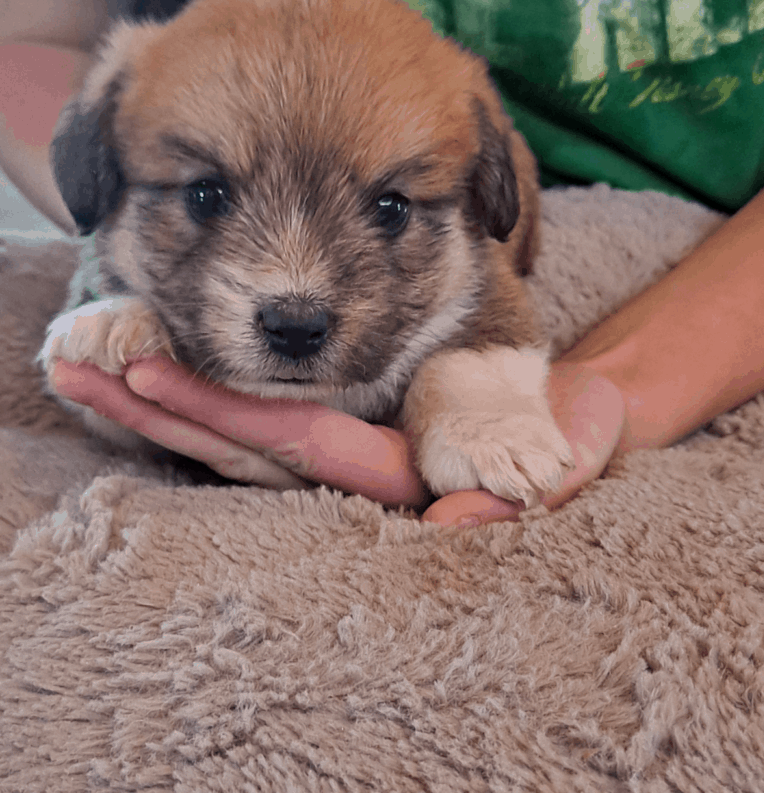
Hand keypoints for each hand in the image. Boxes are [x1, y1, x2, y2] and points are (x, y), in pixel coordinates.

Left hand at [50, 356, 622, 521]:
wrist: (565, 423)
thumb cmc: (570, 431)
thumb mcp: (568, 445)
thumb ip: (534, 469)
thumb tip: (461, 515)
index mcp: (395, 470)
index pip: (295, 439)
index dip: (221, 412)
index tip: (148, 375)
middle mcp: (350, 471)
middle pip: (238, 445)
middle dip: (155, 411)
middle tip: (75, 367)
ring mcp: (336, 455)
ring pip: (231, 438)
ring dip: (155, 407)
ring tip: (82, 367)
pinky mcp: (333, 434)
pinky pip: (250, 423)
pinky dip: (192, 399)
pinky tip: (145, 369)